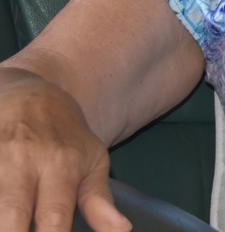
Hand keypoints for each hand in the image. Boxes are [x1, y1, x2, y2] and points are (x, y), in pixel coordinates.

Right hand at [0, 68, 131, 231]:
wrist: (32, 96)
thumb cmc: (66, 137)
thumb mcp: (92, 161)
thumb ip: (100, 200)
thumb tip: (122, 231)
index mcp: (61, 165)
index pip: (55, 216)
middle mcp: (24, 162)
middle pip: (11, 215)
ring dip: (2, 217)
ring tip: (13, 221)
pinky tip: (3, 211)